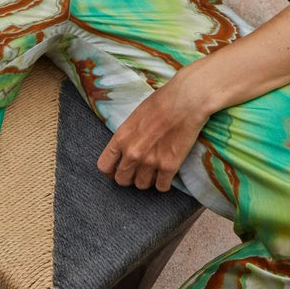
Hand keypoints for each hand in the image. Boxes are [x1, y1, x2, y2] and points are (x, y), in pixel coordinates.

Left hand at [97, 67, 209, 192]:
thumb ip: (127, 135)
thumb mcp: (135, 116)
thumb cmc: (161, 102)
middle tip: (137, 171)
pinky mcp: (169, 166)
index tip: (116, 170)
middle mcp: (132, 153)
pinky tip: (166, 174)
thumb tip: (126, 148)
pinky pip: (161, 187)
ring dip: (146, 180)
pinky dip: (163, 183)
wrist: (185, 101)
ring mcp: (150, 161)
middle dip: (129, 177)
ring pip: (141, 185)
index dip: (110, 171)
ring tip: (153, 171)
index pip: (104, 166)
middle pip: (122, 180)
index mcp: (121, 137)